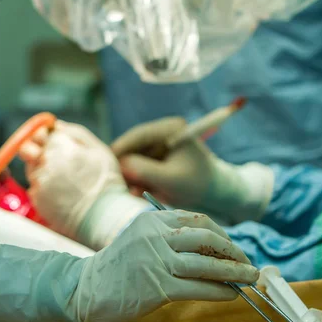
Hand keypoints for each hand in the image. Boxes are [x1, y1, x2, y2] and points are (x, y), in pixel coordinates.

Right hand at [0, 210, 258, 321]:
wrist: (85, 288)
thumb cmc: (116, 267)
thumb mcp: (140, 239)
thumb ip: (168, 238)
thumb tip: (211, 250)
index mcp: (152, 219)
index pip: (198, 220)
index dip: (223, 234)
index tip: (234, 248)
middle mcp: (155, 235)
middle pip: (207, 237)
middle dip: (234, 251)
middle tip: (248, 264)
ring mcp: (156, 260)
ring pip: (207, 263)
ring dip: (234, 272)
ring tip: (249, 279)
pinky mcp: (157, 286)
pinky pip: (198, 287)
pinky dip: (219, 291)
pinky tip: (230, 295)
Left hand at [19, 120, 149, 249]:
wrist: (105, 217)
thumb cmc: (106, 182)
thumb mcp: (98, 149)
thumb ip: (75, 132)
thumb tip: (55, 125)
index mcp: (60, 146)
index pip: (41, 133)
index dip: (45, 137)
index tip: (52, 143)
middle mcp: (45, 162)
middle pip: (29, 150)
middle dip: (37, 152)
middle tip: (55, 163)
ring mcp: (39, 182)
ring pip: (31, 170)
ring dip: (42, 172)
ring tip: (65, 183)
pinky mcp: (37, 200)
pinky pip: (34, 189)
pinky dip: (43, 190)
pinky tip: (61, 196)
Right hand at [112, 117, 273, 223]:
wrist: (215, 193)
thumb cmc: (198, 184)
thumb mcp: (171, 180)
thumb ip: (145, 171)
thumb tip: (121, 164)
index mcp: (171, 128)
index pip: (138, 135)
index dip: (120, 148)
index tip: (106, 163)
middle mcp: (162, 131)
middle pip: (133, 145)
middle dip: (125, 165)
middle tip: (116, 182)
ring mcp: (158, 143)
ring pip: (134, 157)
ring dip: (130, 174)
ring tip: (130, 191)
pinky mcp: (156, 156)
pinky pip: (139, 165)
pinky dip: (136, 178)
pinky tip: (137, 191)